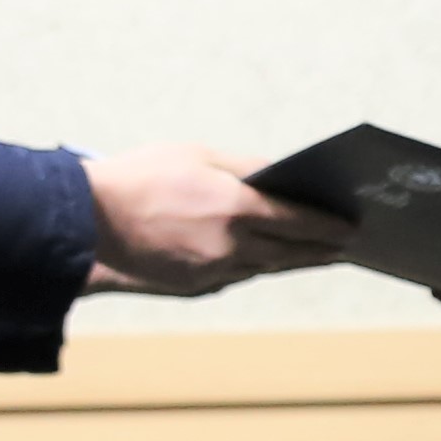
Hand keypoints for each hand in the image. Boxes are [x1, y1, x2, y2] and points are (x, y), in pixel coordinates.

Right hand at [83, 143, 346, 295]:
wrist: (88, 221)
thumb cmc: (140, 176)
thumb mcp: (196, 154)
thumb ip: (244, 167)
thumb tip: (280, 177)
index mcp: (233, 207)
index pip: (297, 220)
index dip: (328, 225)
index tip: (352, 228)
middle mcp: (229, 245)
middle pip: (289, 251)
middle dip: (321, 249)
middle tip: (347, 247)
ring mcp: (211, 271)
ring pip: (265, 267)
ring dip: (294, 260)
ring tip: (318, 253)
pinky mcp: (193, 286)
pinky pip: (236, 275)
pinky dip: (256, 265)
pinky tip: (269, 258)